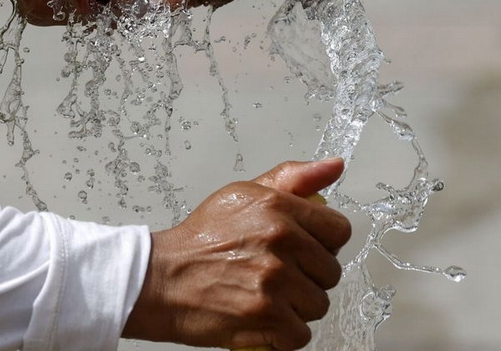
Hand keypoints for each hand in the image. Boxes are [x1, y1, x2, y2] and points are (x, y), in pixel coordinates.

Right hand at [122, 158, 350, 349]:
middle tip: (276, 274)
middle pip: (331, 272)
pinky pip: (300, 334)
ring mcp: (274, 279)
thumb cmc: (200, 240)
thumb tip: (333, 166)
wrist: (162, 279)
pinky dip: (282, 333)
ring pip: (318, 304)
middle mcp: (279, 240)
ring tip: (266, 295)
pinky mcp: (267, 315)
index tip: (304, 249)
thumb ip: (293, 178)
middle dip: (308, 277)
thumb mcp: (243, 194)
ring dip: (296, 307)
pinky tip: (261, 316)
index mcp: (277, 206)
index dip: (323, 243)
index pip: (338, 230)